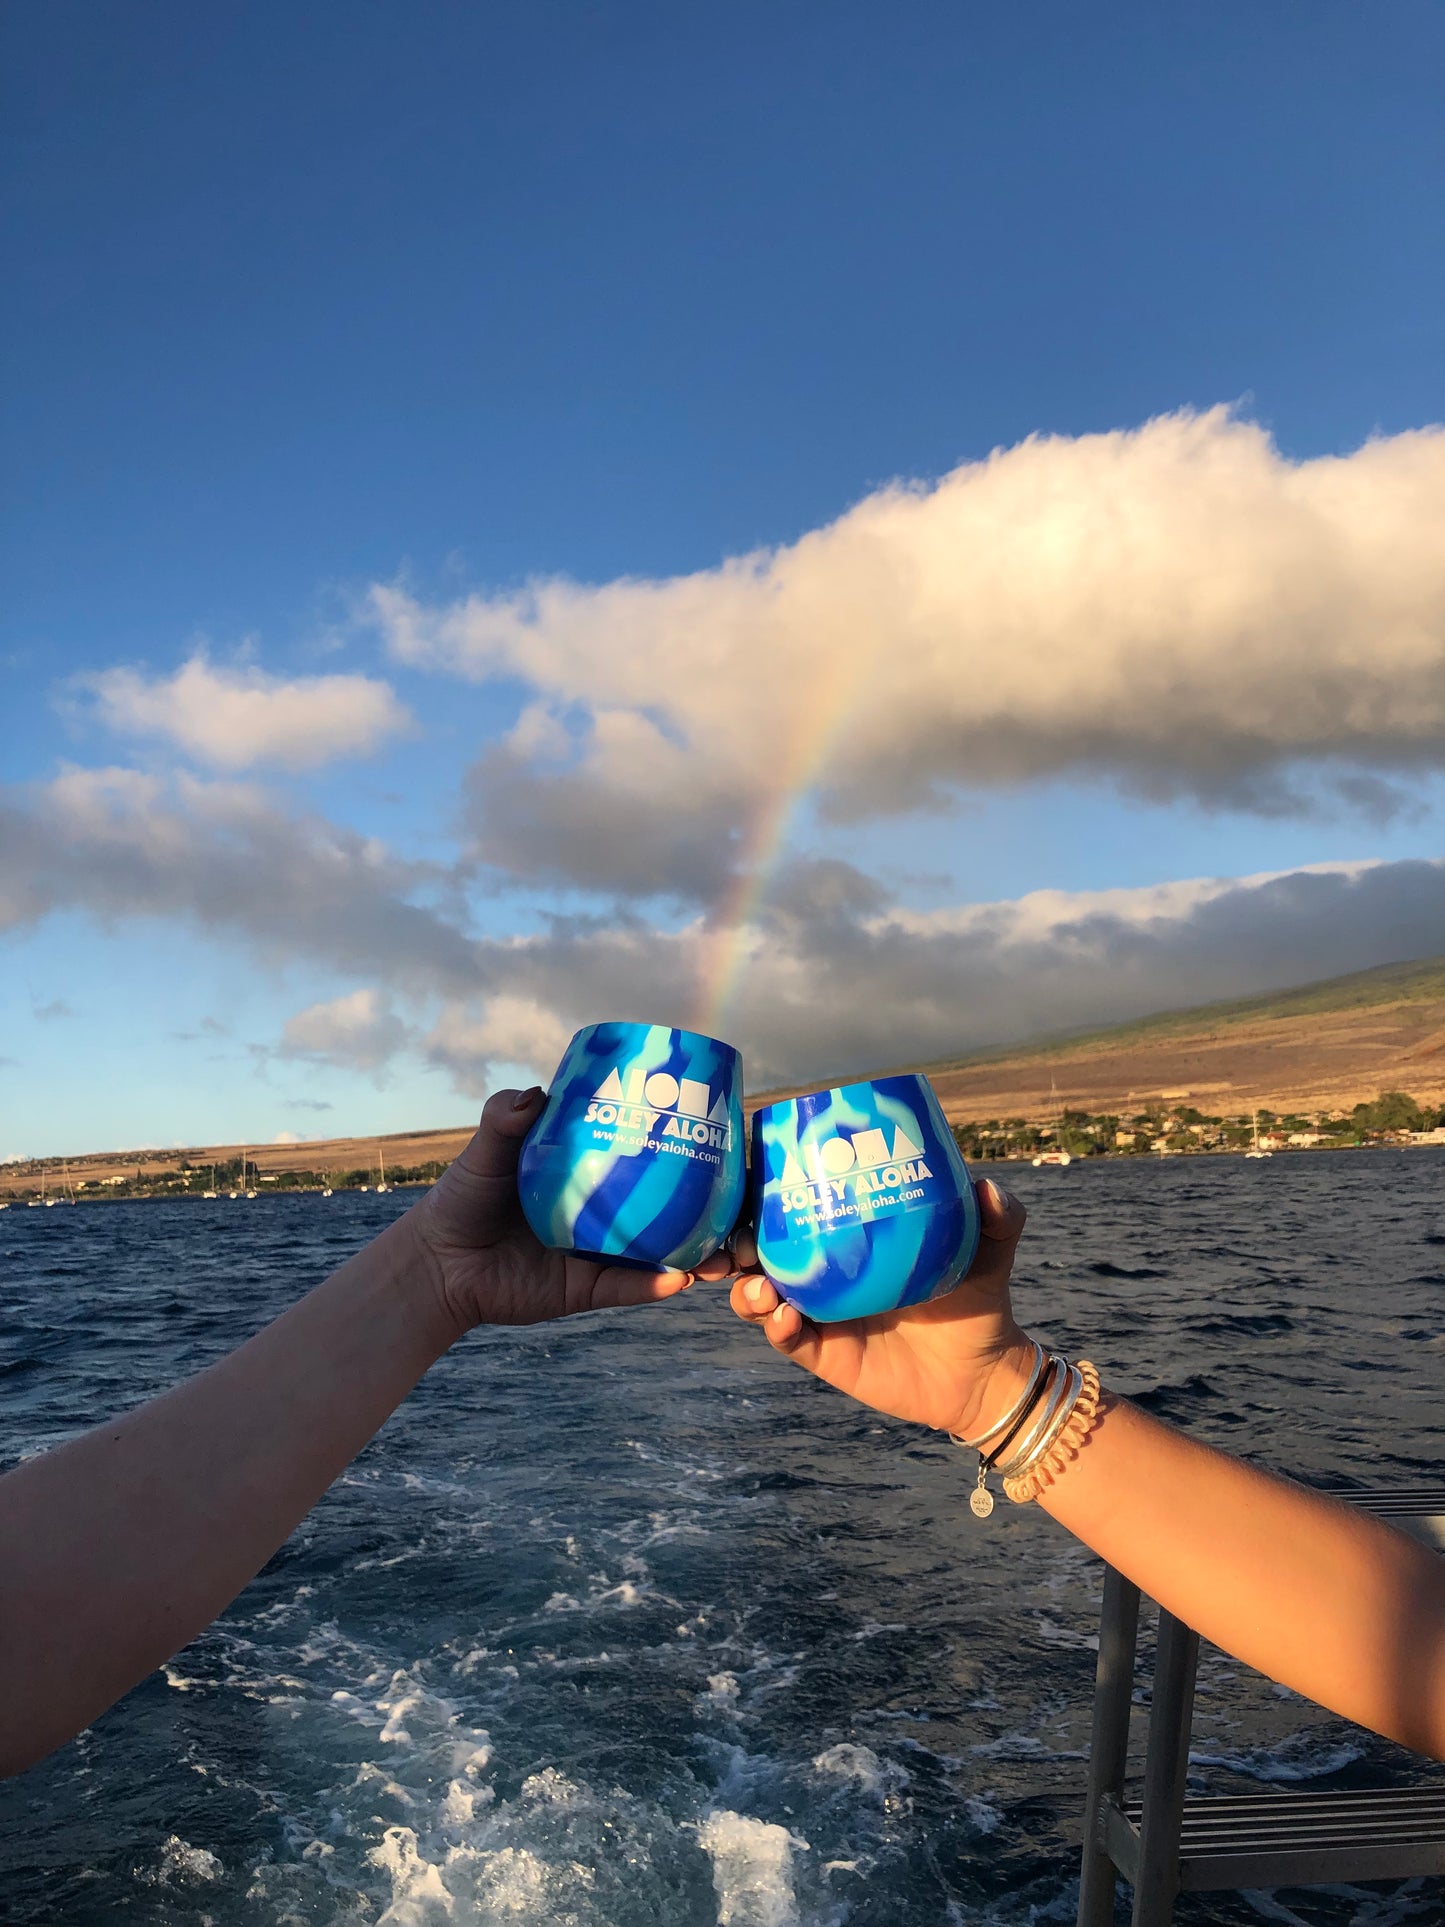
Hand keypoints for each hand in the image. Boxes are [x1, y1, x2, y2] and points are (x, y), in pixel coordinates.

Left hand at [408, 1087, 736, 1338]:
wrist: (437, 1263)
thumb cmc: (463, 1199)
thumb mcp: (488, 1151)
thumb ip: (506, 1120)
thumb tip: (535, 1093)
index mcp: (593, 1173)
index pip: (647, 1158)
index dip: (685, 1150)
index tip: (721, 1134)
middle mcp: (605, 1212)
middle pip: (668, 1209)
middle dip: (709, 1209)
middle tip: (742, 1198)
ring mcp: (599, 1252)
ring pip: (660, 1253)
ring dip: (696, 1254)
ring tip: (726, 1250)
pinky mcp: (585, 1289)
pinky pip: (627, 1288)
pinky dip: (652, 1284)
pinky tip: (678, 1278)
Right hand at [728, 1177, 1033, 1435]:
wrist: (985, 1372)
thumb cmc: (978, 1299)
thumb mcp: (988, 1249)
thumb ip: (998, 1216)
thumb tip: (987, 1188)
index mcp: (849, 1237)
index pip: (794, 1208)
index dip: (761, 1195)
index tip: (745, 1177)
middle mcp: (826, 1271)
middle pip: (762, 1251)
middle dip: (734, 1243)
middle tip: (736, 1239)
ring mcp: (821, 1313)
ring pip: (761, 1296)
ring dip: (746, 1289)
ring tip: (757, 1285)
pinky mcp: (826, 1354)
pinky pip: (788, 1339)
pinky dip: (777, 1327)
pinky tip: (782, 1316)